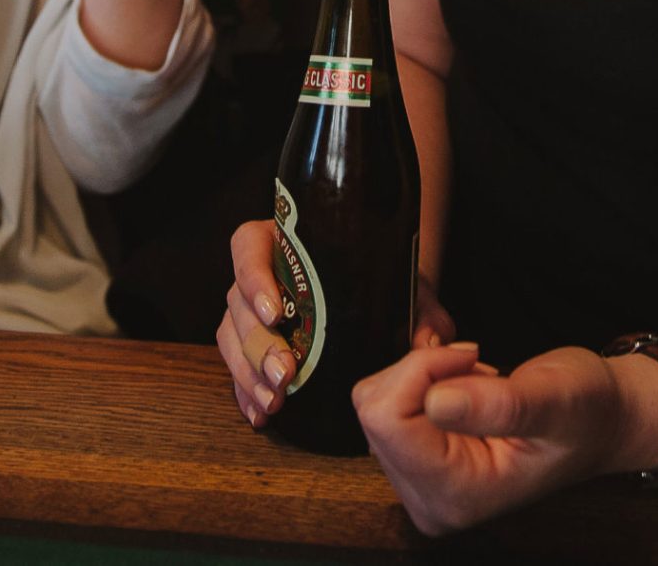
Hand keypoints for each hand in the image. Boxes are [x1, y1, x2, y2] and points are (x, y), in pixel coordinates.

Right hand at [217, 222, 457, 428]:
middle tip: (285, 373)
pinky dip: (246, 393)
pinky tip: (262, 414)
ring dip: (248, 373)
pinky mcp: (251, 348)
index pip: (249, 246)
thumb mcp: (408, 288)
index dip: (253, 277)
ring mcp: (251, 313)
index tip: (276, 312)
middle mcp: (260, 275)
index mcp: (286, 244)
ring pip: (231, 338)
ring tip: (275, 401)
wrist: (384, 301)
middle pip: (237, 302)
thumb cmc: (387, 283)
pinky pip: (236, 369)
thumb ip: (424, 312)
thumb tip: (427, 343)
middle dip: (257, 343)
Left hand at [353, 344, 625, 535]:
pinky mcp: (414, 461)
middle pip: (375, 410)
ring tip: (477, 382)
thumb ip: (497, 406)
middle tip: (478, 370)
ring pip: (376, 401)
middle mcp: (429, 499)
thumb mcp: (552, 401)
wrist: (599, 420)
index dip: (420, 370)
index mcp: (458, 495)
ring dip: (422, 374)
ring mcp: (419, 483)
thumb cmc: (585, 413)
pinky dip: (418, 379)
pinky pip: (386, 403)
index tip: (468, 358)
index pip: (387, 419)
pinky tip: (462, 387)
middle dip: (422, 371)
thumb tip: (435, 401)